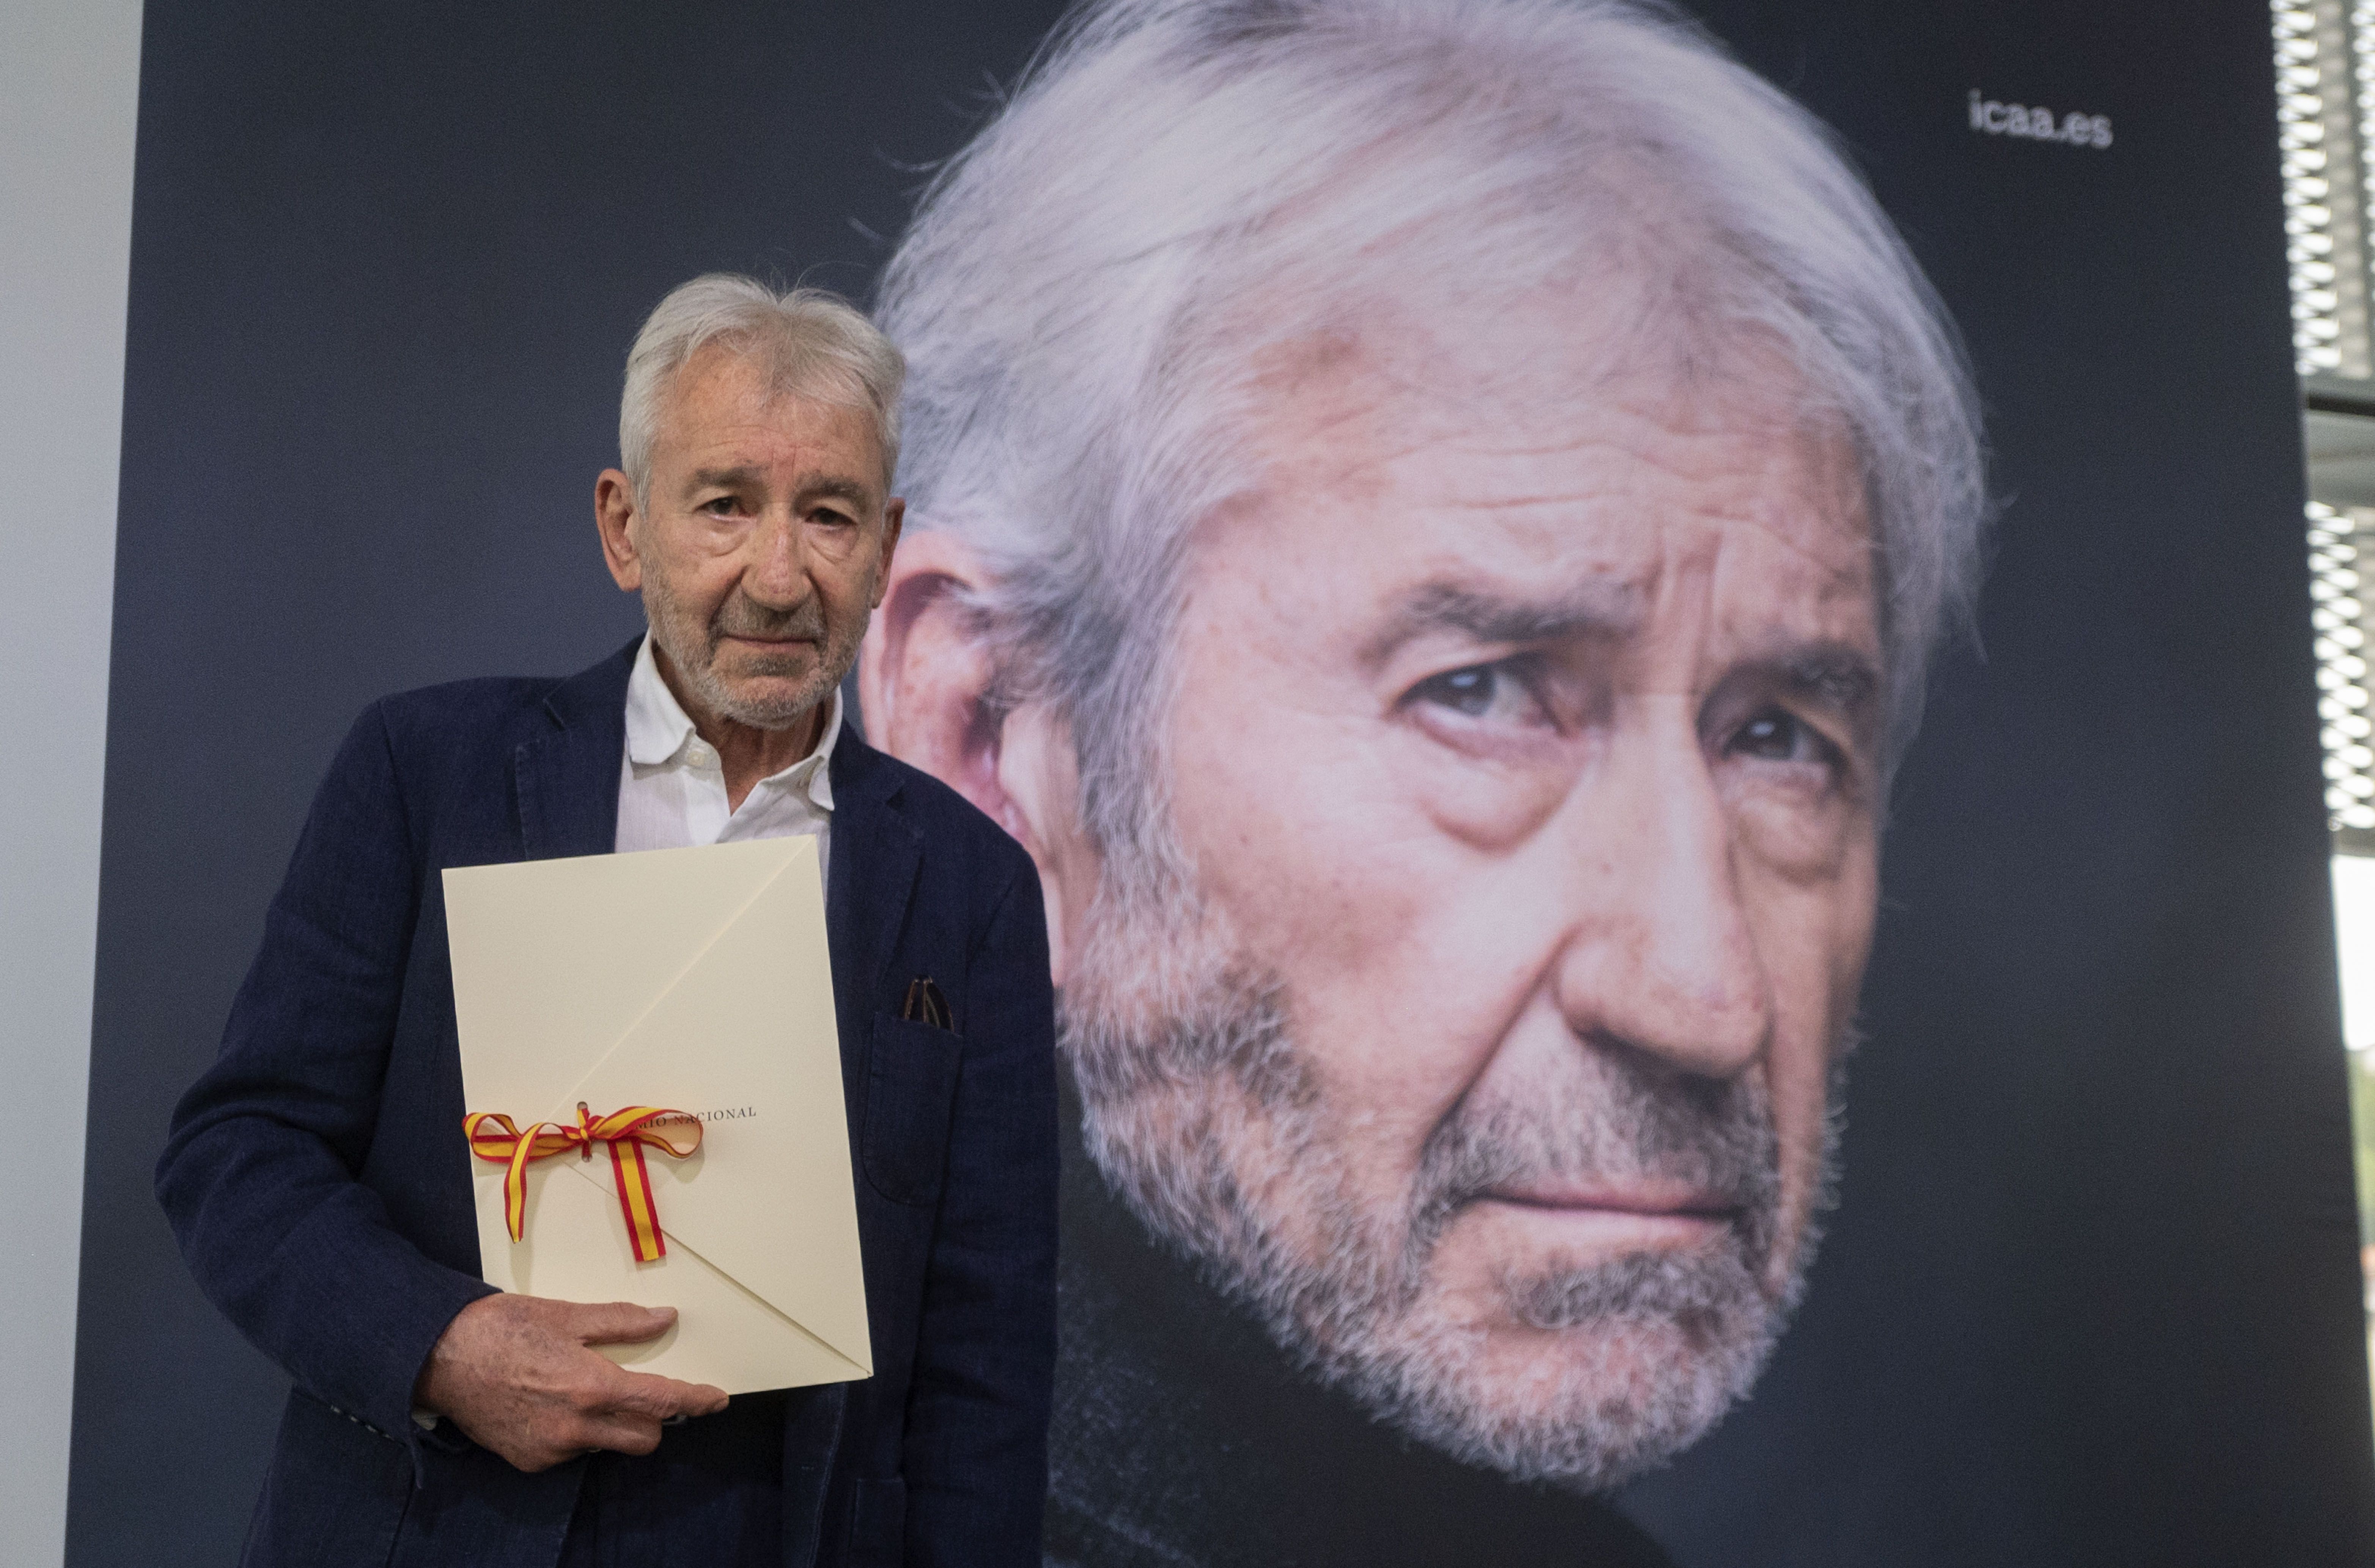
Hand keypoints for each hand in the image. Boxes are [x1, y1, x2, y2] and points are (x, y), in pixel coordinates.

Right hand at [414, 1293, 729, 1471]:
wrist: (438, 1358)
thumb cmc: (502, 1328)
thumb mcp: (566, 1315)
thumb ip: (620, 1322)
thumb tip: (665, 1319)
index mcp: (590, 1386)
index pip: (661, 1402)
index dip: (695, 1401)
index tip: (716, 1400)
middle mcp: (575, 1427)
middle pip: (643, 1438)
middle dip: (654, 1419)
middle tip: (643, 1391)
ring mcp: (552, 1449)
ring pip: (607, 1445)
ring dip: (612, 1426)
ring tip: (584, 1391)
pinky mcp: (530, 1461)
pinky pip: (572, 1452)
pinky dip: (577, 1433)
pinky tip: (553, 1406)